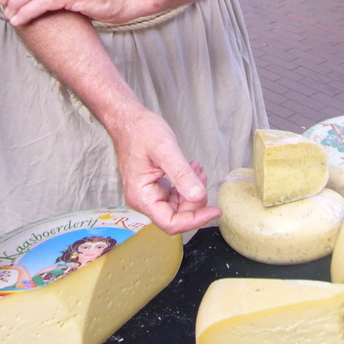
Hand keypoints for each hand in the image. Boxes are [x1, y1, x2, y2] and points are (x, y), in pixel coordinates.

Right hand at [111, 104, 220, 234]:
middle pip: (175, 216)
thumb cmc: (142, 131)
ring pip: (176, 206)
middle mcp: (143, 200)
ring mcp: (148, 194)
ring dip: (191, 192)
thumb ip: (181, 174)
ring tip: (198, 170)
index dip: (195, 220)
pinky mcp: (153, 186)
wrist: (129, 120)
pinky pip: (173, 194)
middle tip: (203, 178)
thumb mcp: (165, 149)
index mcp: (142, 197)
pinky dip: (186, 185)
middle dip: (194, 201)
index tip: (215, 210)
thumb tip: (198, 197)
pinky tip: (192, 169)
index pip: (170, 223)